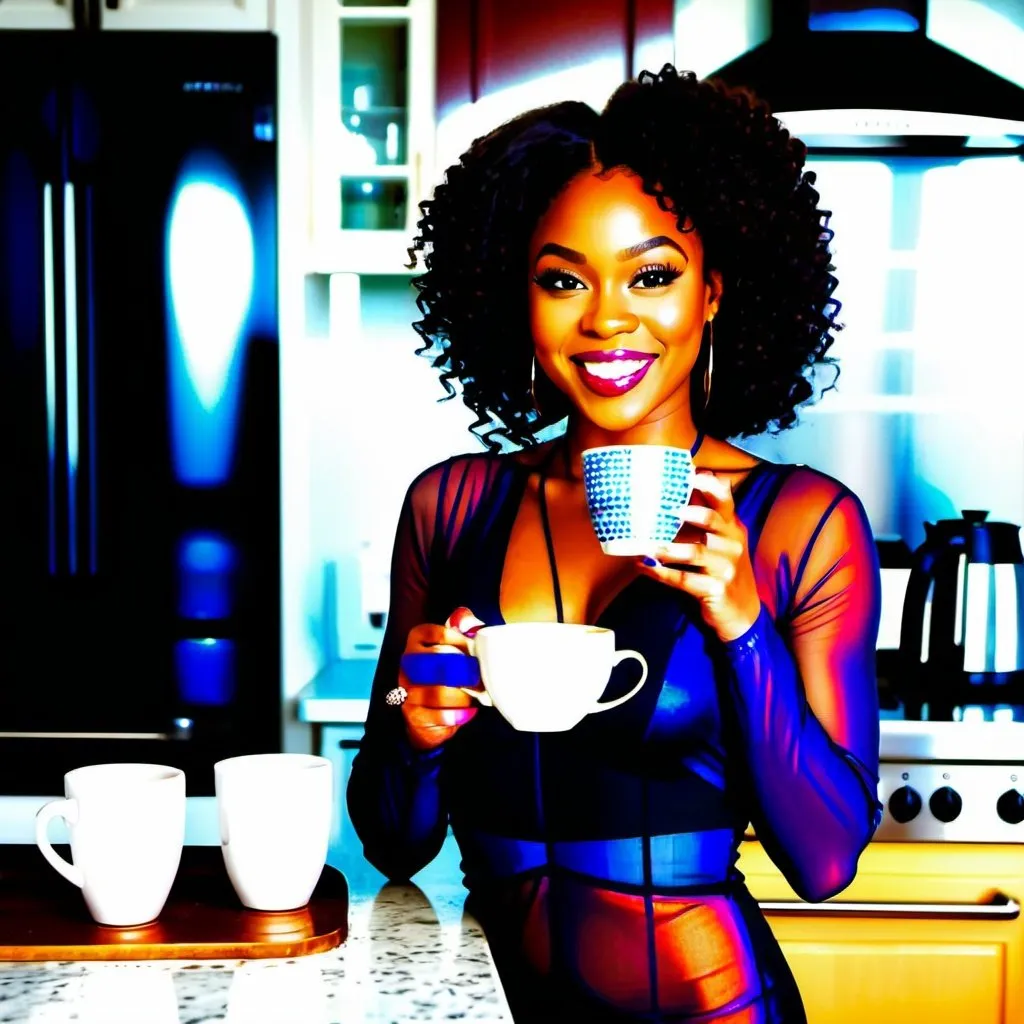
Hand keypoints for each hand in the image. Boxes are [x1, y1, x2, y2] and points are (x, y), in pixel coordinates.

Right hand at [399, 607, 485, 751]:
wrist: (431, 714)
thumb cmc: (449, 674)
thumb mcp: (457, 647)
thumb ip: (464, 628)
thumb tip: (466, 618)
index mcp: (416, 641)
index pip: (436, 633)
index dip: (460, 641)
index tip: (474, 650)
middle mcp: (407, 663)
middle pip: (437, 662)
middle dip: (464, 671)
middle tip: (478, 676)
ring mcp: (407, 689)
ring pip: (438, 692)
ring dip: (463, 696)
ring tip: (474, 696)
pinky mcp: (413, 714)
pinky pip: (438, 715)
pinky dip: (458, 714)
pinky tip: (467, 711)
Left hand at [635, 472, 761, 642]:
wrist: (742, 613)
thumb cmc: (723, 570)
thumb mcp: (721, 543)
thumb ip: (705, 519)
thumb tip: (678, 489)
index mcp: (732, 527)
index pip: (725, 499)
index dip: (708, 485)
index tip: (688, 474)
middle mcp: (732, 543)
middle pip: (712, 520)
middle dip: (689, 512)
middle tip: (664, 509)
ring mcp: (726, 567)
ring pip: (695, 552)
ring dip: (667, 548)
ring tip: (644, 545)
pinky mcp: (716, 590)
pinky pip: (685, 580)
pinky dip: (662, 573)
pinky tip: (644, 566)